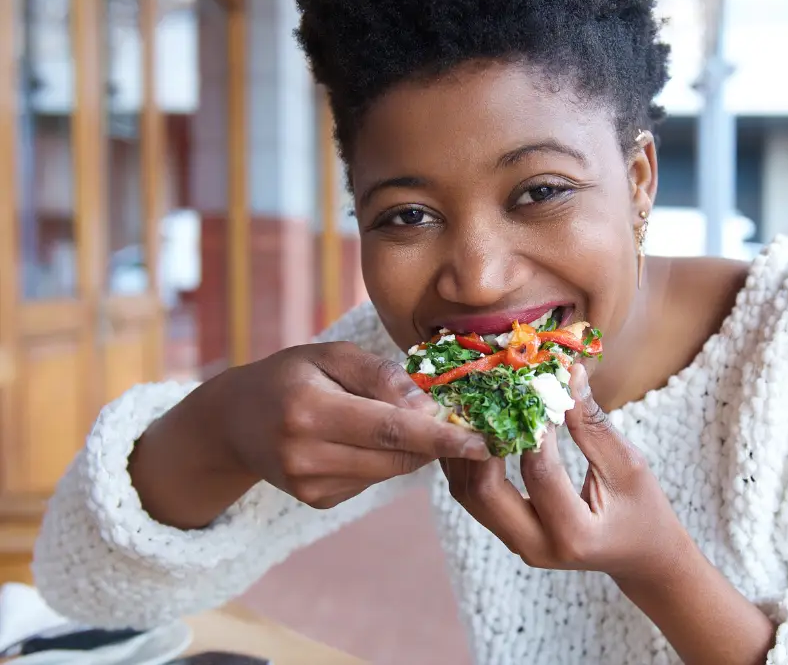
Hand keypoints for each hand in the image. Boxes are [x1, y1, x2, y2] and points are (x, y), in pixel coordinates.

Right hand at [131, 341, 489, 527]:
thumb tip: (427, 407)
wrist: (234, 421)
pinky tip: (366, 437)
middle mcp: (306, 455)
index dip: (441, 437)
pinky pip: (372, 479)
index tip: (482, 441)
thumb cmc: (290, 375)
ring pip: (389, 471)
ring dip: (414, 449)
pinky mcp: (317, 500)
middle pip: (396, 456)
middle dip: (436, 441)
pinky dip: (385, 459)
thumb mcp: (330, 355)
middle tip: (463, 420)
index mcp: (309, 410)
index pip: (390, 430)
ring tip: (408, 418)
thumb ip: (380, 376)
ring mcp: (310, 485)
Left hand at [441, 363, 683, 583]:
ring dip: (466, 449)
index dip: (532, 426)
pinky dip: (469, 460)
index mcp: (574, 534)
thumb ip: (592, 424)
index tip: (531, 386)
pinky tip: (473, 428)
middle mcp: (537, 547)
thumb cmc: (643, 510)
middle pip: (484, 491)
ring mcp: (518, 544)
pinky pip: (474, 496)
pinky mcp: (509, 533)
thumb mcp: (627, 465)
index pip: (538, 471)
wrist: (642, 557)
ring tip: (473, 406)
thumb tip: (568, 373)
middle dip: (481, 440)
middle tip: (488, 396)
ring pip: (469, 495)